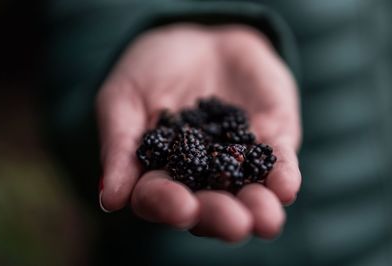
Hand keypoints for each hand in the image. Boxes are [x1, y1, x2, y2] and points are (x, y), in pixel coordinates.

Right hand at [96, 24, 300, 241]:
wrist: (197, 39)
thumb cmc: (151, 69)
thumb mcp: (124, 99)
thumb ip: (119, 146)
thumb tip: (109, 199)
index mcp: (162, 172)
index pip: (162, 198)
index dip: (170, 205)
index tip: (180, 207)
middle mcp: (203, 176)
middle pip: (211, 206)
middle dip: (222, 216)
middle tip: (235, 224)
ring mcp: (239, 160)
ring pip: (250, 192)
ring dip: (260, 207)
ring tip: (266, 219)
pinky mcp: (272, 139)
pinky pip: (279, 161)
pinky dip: (283, 174)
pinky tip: (285, 185)